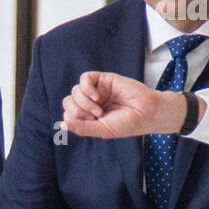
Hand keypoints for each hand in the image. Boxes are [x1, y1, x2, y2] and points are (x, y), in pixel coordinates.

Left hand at [61, 71, 190, 138]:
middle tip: (95, 116)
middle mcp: (90, 102)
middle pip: (68, 101)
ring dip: (83, 102)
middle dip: (78, 110)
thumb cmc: (127, 124)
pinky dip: (86, 88)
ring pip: (75, 91)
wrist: (148, 112)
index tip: (90, 123)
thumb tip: (61, 125)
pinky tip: (96, 96)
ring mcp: (97, 90)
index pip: (68, 113)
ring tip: (99, 109)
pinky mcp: (104, 79)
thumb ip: (82, 128)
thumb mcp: (102, 130)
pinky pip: (85, 78)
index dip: (73, 118)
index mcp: (88, 115)